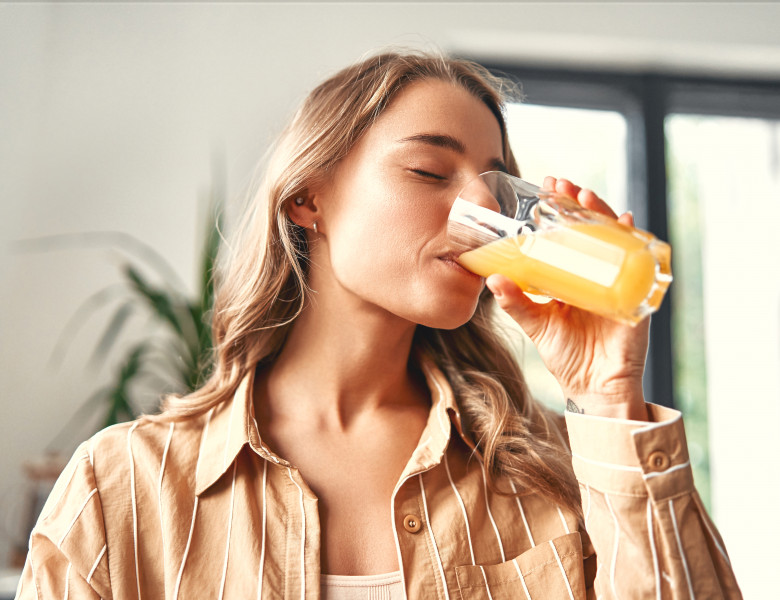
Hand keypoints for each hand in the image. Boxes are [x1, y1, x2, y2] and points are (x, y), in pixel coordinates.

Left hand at [486, 177, 649, 420]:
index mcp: (573, 276)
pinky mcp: (636, 295)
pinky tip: (625, 223)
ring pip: (613, 239)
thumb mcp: (538, 324)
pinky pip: (639, 263)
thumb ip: (517, 303)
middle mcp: (597, 273)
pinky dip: (633, 242)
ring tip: (585, 197)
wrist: (595, 388)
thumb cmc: (567, 355)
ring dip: (602, 214)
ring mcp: (618, 281)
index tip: (546, 187)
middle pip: (591, 229)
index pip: (567, 234)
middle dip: (578, 204)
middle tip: (562, 185)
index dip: (559, 210)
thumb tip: (494, 278)